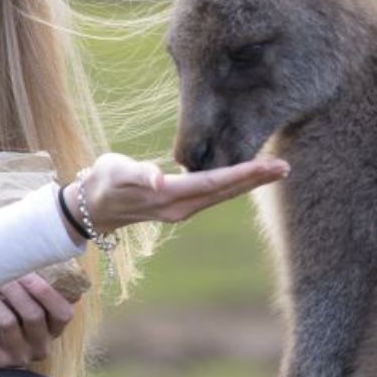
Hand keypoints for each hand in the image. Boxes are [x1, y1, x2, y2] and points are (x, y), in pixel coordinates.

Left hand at [0, 272, 73, 369]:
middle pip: (33, 315)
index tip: (27, 272)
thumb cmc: (13, 319)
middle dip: (15, 290)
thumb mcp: (31, 310)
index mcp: (54, 331)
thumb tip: (31, 251)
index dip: (46, 292)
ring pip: (7, 322)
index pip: (63, 313)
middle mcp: (40, 347)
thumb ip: (36, 290)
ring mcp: (18, 357)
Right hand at [64, 152, 289, 234]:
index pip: (214, 183)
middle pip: (225, 192)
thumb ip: (137, 173)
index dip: (242, 174)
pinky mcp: (180, 206)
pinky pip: (214, 195)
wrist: (92, 206)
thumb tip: (158, 177)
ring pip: (222, 195)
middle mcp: (181, 207)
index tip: (267, 166)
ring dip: (249, 183)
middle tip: (285, 166)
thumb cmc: (103, 182)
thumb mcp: (115, 173)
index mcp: (169, 196)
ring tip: (274, 171)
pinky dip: (233, 184)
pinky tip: (246, 177)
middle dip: (255, 179)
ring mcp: (182, 210)